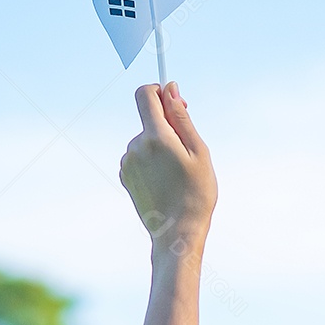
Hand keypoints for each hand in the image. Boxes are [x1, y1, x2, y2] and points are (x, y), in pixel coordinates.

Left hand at [120, 82, 217, 251]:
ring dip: (161, 144)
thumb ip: (182, 117)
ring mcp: (127, 162)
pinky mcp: (125, 176)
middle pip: (149, 118)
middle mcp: (135, 147)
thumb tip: (170, 89)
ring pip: (146, 138)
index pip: (145, 94)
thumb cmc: (196, 193)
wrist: (177, 235)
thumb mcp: (198, 151)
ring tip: (177, 171)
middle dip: (167, 123)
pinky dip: (152, 159)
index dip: (160, 91)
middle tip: (188, 147)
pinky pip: (140, 154)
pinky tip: (166, 179)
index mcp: (155, 137)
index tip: (176, 103)